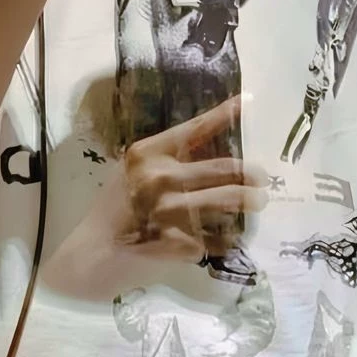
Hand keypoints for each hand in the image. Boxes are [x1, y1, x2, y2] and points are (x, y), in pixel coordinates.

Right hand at [41, 96, 268, 300]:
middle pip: (221, 167)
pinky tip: (232, 238)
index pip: (194, 129)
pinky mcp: (180, 243)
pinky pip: (217, 237)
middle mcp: (161, 177)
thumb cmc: (113, 210)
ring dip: (247, 201)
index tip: (247, 102)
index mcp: (147, 153)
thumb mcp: (131, 173)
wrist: (93, 254)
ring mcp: (171, 211)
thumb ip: (163, 162)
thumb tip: (205, 153)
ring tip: (259, 201)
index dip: (224, 114)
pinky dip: (228, 237)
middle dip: (248, 172)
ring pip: (226, 200)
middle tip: (263, 176)